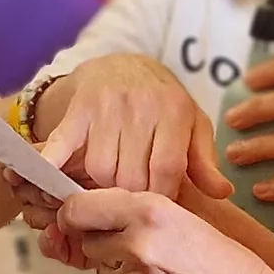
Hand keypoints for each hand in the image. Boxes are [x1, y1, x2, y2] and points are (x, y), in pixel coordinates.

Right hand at [41, 54, 229, 203]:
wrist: (121, 65)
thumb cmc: (162, 102)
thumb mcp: (192, 124)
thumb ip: (204, 160)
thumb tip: (222, 193)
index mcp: (174, 110)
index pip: (166, 169)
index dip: (160, 196)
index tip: (157, 209)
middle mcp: (141, 105)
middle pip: (130, 175)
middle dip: (131, 196)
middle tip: (131, 200)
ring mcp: (106, 107)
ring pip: (99, 169)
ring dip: (102, 186)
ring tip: (110, 184)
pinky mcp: (77, 109)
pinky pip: (62, 146)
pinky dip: (54, 167)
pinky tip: (51, 184)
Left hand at [55, 189, 273, 273]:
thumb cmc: (234, 271)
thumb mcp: (193, 220)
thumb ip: (146, 212)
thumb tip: (103, 211)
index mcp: (151, 213)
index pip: (79, 208)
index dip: (77, 214)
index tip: (80, 219)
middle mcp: (135, 246)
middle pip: (90, 242)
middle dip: (109, 245)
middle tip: (147, 254)